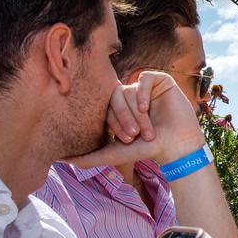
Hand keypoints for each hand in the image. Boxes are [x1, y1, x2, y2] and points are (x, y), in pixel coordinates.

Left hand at [68, 72, 203, 168]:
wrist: (177, 147)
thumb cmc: (148, 150)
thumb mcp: (114, 154)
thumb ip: (88, 157)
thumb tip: (60, 160)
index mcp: (118, 107)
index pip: (105, 105)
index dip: (114, 121)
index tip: (127, 139)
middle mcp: (130, 95)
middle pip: (115, 96)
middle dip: (123, 118)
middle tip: (134, 136)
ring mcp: (145, 87)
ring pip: (130, 90)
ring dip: (137, 114)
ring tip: (148, 131)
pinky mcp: (161, 81)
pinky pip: (144, 78)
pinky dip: (142, 93)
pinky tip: (146, 107)